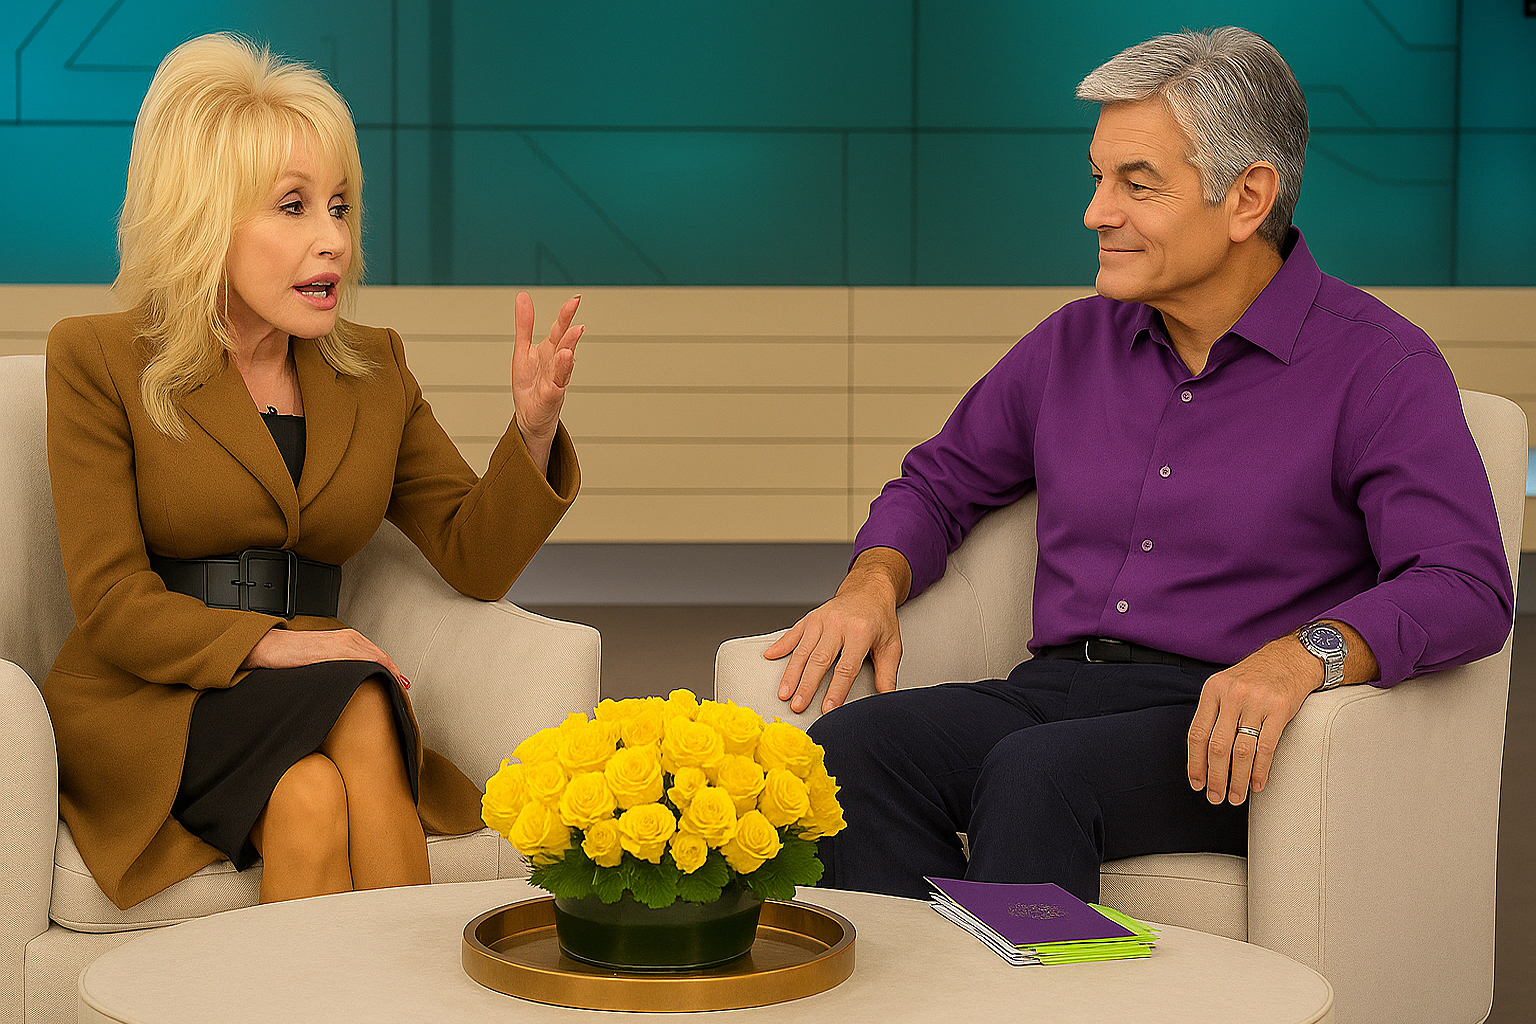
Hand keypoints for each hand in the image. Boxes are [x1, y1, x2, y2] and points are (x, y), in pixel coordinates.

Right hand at [242, 628, 406, 688]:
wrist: (271, 647)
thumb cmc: (292, 655)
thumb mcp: (322, 661)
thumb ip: (339, 667)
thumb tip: (352, 684)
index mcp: (348, 639)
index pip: (377, 656)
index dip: (392, 670)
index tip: (402, 684)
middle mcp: (350, 638)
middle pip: (381, 657)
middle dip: (395, 674)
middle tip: (404, 690)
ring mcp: (344, 642)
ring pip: (376, 658)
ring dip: (389, 673)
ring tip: (398, 689)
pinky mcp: (336, 650)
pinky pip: (363, 660)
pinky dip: (375, 670)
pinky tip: (381, 680)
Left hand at [512, 291, 583, 473]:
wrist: (530, 417)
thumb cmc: (530, 385)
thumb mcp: (522, 350)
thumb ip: (525, 324)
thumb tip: (523, 296)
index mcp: (549, 351)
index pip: (560, 329)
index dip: (566, 314)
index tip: (576, 299)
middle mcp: (556, 364)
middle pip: (564, 346)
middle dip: (571, 335)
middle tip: (578, 323)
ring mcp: (555, 381)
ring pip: (563, 365)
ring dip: (568, 353)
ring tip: (571, 341)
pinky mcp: (550, 397)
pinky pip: (555, 386)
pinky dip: (559, 376)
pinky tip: (563, 364)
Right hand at [763, 548, 909, 713]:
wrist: (869, 589)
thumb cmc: (880, 619)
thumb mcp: (891, 645)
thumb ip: (887, 673)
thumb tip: (887, 699)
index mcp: (860, 632)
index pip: (846, 668)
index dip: (836, 691)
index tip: (828, 709)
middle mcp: (838, 624)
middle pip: (819, 660)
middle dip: (807, 686)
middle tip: (798, 706)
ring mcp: (822, 619)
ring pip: (803, 650)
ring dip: (791, 673)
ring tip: (784, 693)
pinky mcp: (811, 617)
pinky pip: (793, 632)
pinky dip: (781, 645)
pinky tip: (770, 657)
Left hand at [1186, 638, 1318, 805]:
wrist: (1291, 658)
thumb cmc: (1255, 677)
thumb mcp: (1226, 686)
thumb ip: (1213, 713)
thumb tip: (1202, 754)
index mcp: (1213, 690)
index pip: (1197, 733)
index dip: (1195, 762)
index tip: (1196, 783)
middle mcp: (1232, 695)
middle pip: (1218, 746)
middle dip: (1215, 777)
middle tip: (1215, 797)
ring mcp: (1256, 702)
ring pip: (1242, 751)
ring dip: (1238, 779)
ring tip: (1236, 796)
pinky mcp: (1280, 710)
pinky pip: (1266, 747)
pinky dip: (1260, 770)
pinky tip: (1257, 784)